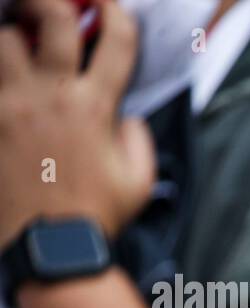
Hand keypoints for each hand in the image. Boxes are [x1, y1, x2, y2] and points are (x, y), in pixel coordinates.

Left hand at [0, 0, 154, 246]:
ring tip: (16, 41)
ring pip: (3, 38)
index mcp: (95, 107)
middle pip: (50, 17)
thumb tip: (127, 116)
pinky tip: (6, 79)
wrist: (53, 245)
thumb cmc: (98, 216)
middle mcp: (52, 95)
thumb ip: (138, 139)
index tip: (108, 5)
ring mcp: (13, 104)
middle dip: (52, 1)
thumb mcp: (140, 181)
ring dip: (11, 32)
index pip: (115, 41)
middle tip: (50, 4)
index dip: (115, 13)